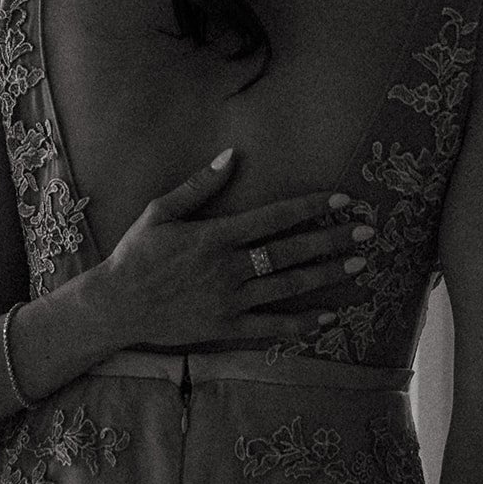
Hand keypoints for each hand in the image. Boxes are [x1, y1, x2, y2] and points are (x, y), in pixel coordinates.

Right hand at [85, 148, 369, 345]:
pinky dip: (300, 323)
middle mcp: (227, 268)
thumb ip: (198, 186)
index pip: (273, 218)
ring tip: (356, 267)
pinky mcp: (225, 327)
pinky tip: (326, 317)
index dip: (310, 208)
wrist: (116, 305)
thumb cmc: (136, 255)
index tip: (342, 201)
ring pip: (287, 287)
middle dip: (332, 241)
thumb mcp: (159, 212)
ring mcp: (228, 300)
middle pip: (290, 252)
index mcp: (214, 236)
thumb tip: (231, 156)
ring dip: (325, 277)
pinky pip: (271, 326)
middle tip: (366, 234)